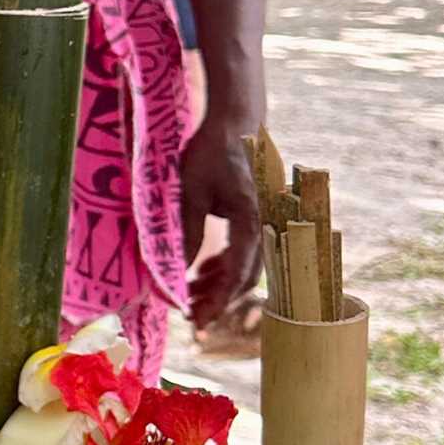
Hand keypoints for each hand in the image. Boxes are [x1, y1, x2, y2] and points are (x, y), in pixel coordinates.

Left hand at [180, 111, 262, 331]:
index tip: (195, 320)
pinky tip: (201, 270)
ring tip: (189, 292)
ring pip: (246, 268)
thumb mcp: (190, 193)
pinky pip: (244, 253)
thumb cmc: (212, 153)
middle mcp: (266, 227)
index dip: (216, 301)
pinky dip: (224, 266)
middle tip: (188, 315)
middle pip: (245, 278)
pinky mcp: (257, 220)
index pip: (237, 274)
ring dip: (219, 285)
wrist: (236, 124)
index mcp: (252, 220)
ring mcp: (265, 224)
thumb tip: (177, 274)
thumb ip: (186, 235)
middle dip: (216, 300)